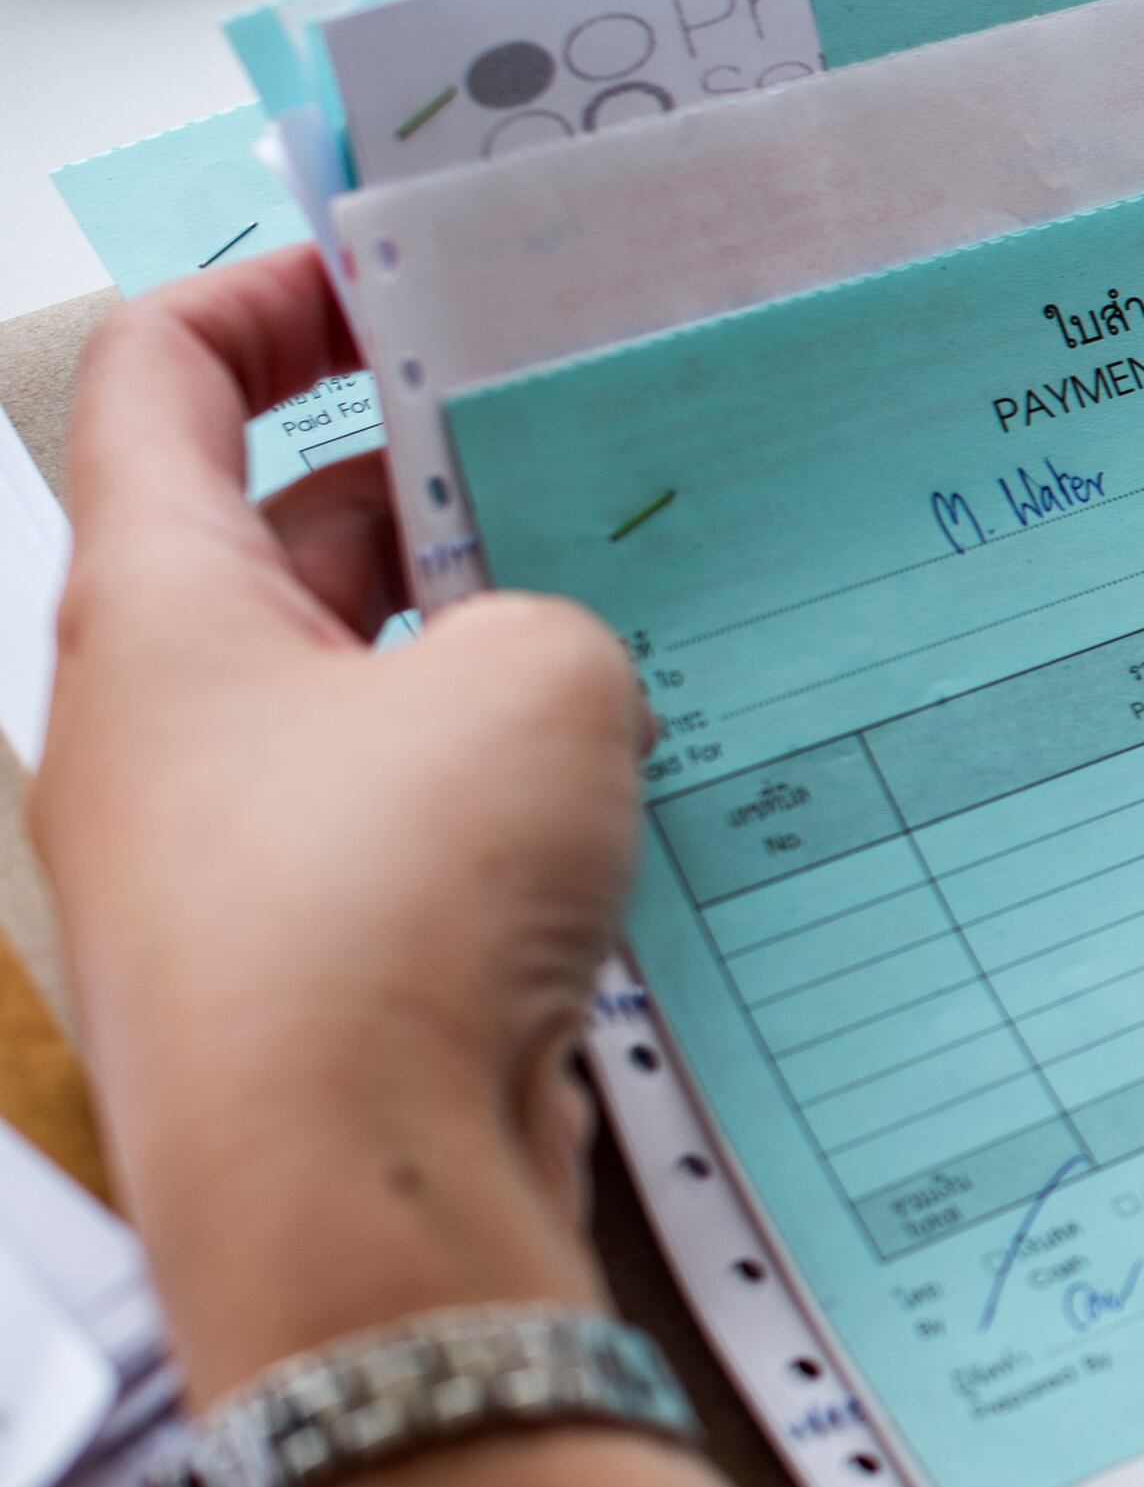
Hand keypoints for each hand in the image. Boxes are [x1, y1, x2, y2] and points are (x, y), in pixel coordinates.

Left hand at [35, 252, 650, 1398]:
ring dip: (489, 654)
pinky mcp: (308, 978)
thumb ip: (551, 621)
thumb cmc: (392, 912)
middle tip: (588, 452)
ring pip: (361, 696)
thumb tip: (545, 674)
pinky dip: (504, 795)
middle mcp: (155, 729)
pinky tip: (631, 798)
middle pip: (278, 540)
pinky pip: (408, 835)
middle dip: (432, 486)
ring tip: (648, 625)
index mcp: (152, 608)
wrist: (358, 1212)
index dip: (277, 292)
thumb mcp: (538, 679)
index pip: (161, 375)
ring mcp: (224, 863)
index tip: (407, 275)